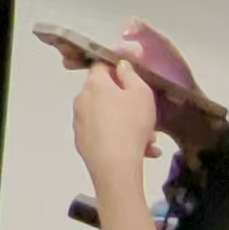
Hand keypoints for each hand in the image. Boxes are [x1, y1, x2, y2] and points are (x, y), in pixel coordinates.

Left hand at [72, 57, 164, 189]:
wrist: (115, 165)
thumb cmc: (131, 124)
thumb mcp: (141, 93)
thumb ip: (131, 75)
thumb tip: (121, 65)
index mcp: (94, 84)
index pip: (100, 66)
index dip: (116, 67)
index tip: (131, 75)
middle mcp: (81, 101)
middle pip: (104, 94)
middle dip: (126, 102)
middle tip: (147, 114)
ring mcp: (79, 122)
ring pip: (107, 117)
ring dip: (127, 124)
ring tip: (149, 139)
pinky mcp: (82, 142)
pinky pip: (104, 134)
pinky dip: (120, 138)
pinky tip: (142, 151)